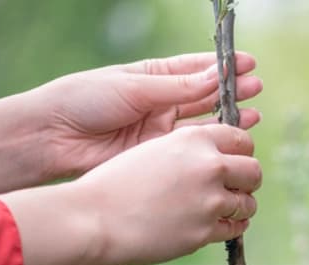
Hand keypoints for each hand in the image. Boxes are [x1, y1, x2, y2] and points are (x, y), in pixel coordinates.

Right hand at [0, 124, 260, 264]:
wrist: (96, 218)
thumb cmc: (117, 182)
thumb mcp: (155, 149)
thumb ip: (190, 150)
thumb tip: (219, 159)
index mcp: (195, 139)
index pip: (241, 139)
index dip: (242, 150)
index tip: (236, 159)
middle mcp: (208, 166)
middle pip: (253, 170)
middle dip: (248, 179)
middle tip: (237, 186)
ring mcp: (209, 201)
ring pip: (248, 203)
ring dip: (242, 205)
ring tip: (228, 208)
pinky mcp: (204, 232)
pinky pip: (235, 229)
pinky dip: (232, 226)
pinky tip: (223, 224)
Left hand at [37, 52, 262, 178]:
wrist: (52, 137)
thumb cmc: (85, 100)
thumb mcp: (135, 87)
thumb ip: (178, 88)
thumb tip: (216, 77)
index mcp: (152, 78)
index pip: (194, 70)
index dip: (222, 68)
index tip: (248, 64)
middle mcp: (159, 104)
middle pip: (203, 97)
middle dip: (231, 92)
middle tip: (256, 88)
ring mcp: (159, 131)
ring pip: (202, 124)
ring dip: (227, 119)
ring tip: (253, 113)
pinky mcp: (157, 157)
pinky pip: (190, 150)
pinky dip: (211, 145)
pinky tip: (231, 139)